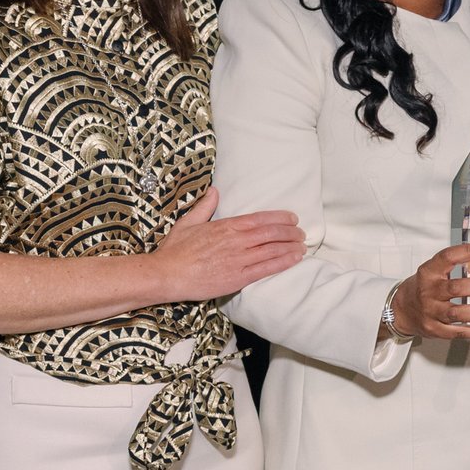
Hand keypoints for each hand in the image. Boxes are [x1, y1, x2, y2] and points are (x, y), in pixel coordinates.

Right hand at [155, 189, 304, 299]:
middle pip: (270, 233)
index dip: (279, 217)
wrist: (167, 274)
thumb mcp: (188, 222)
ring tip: (302, 246)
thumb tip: (214, 190)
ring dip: (290, 246)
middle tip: (301, 233)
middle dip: (289, 232)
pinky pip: (265, 269)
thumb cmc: (176, 249)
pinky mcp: (237, 278)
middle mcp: (235, 241)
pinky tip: (294, 259)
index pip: (260, 218)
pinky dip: (282, 263)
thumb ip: (205, 206)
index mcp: (225, 226)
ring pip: (272, 250)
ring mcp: (238, 260)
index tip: (292, 218)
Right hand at [391, 243, 469, 339]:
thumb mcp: (432, 272)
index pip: (449, 257)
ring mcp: (431, 313)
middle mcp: (428, 293)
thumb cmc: (422, 287)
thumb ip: (455, 266)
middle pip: (457, 288)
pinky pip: (460, 333)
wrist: (401, 311)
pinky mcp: (435, 330)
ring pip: (459, 314)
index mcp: (428, 273)